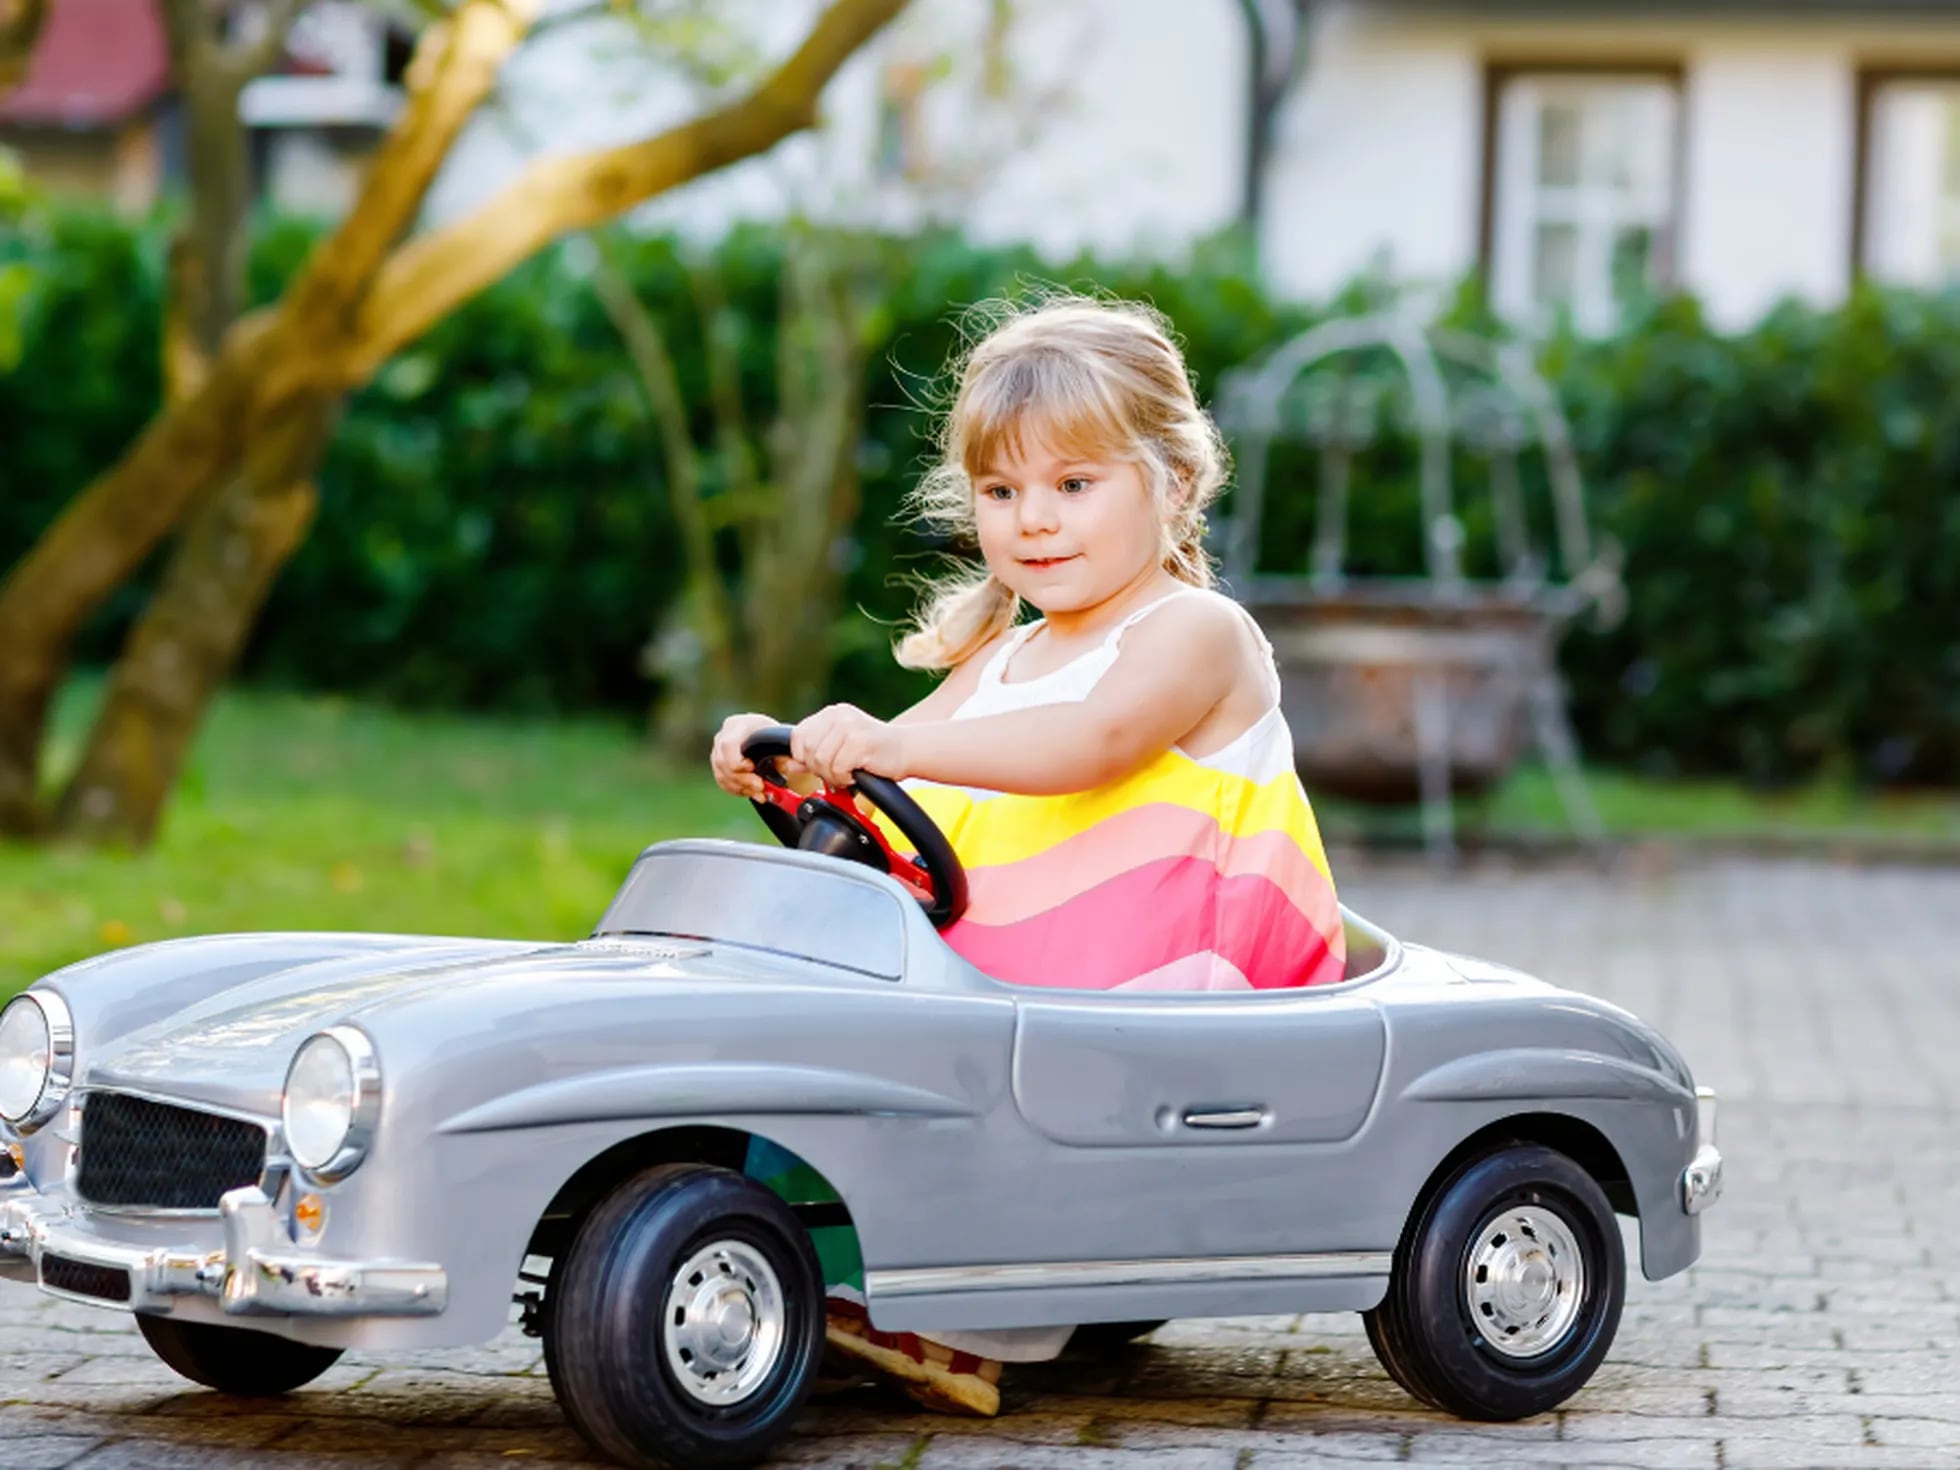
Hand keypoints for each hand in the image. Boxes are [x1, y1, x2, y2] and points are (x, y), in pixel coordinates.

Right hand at [710, 712, 784, 799]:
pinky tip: (751, 792)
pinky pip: (722, 781)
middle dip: (742, 779)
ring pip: (722, 774)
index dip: (738, 761)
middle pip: (722, 762)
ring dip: (741, 787)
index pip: (728, 745)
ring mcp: (718, 750)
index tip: (753, 768)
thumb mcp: (782, 741)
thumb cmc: (775, 738)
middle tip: (760, 786)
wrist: (768, 738)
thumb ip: (785, 753)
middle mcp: (724, 735)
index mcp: (740, 725)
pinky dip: (737, 789)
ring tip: (760, 792)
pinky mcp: (718, 764)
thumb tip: (786, 767)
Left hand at [790, 703, 907, 789]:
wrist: (907, 751)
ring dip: (833, 775)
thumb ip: (813, 755)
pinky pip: (838, 768)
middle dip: (819, 768)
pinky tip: (856, 774)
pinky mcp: (860, 741)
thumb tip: (788, 765)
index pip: (798, 736)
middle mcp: (838, 715)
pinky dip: (845, 778)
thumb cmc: (873, 751)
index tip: (819, 766)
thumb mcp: (839, 749)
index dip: (803, 757)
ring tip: (848, 774)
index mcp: (831, 713)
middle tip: (837, 772)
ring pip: (821, 760)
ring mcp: (849, 727)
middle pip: (807, 750)